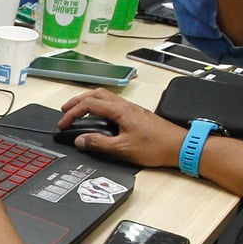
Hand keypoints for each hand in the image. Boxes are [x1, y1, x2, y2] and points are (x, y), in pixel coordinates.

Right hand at [57, 88, 184, 168]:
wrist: (179, 146)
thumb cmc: (156, 146)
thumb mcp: (123, 149)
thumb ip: (99, 143)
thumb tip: (81, 140)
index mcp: (120, 110)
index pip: (89, 104)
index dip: (72, 113)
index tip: (63, 123)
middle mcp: (125, 105)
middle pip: (96, 94)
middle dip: (78, 101)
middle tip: (65, 111)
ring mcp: (131, 109)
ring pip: (105, 97)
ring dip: (89, 102)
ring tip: (79, 111)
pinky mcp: (135, 114)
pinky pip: (112, 104)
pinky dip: (99, 106)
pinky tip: (99, 117)